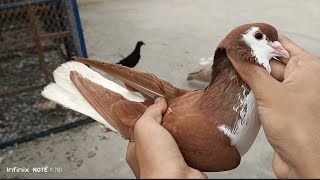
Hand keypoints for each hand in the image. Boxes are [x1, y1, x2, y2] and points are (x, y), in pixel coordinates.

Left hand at [126, 97, 206, 178]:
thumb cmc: (156, 162)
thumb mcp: (145, 127)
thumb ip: (150, 112)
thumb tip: (158, 102)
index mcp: (136, 149)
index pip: (140, 127)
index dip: (149, 113)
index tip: (158, 102)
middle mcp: (153, 156)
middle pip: (161, 131)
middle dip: (168, 121)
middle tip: (176, 109)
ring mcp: (170, 160)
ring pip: (177, 139)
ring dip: (183, 131)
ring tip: (188, 118)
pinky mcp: (187, 164)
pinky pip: (192, 148)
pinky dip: (195, 141)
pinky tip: (198, 132)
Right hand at [229, 33, 319, 177]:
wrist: (301, 162)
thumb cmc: (296, 128)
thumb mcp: (269, 93)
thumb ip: (251, 70)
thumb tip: (235, 51)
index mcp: (307, 68)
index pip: (280, 44)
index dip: (260, 40)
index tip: (239, 39)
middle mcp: (301, 78)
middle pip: (270, 60)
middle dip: (249, 60)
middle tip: (227, 57)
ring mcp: (290, 93)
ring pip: (265, 77)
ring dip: (248, 76)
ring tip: (227, 71)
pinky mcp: (281, 107)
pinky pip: (263, 92)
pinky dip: (251, 90)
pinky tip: (236, 87)